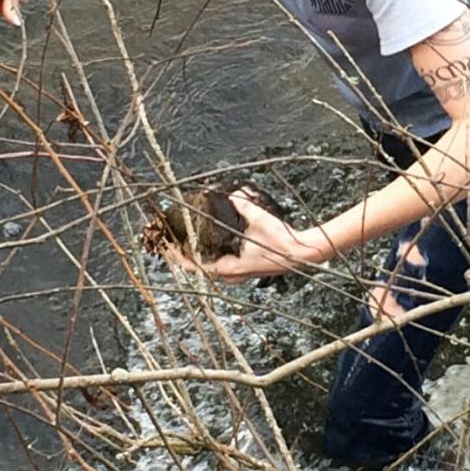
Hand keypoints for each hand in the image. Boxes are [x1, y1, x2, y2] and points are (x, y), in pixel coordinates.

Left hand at [167, 189, 321, 283]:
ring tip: (186, 242)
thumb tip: (233, 195)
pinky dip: (210, 256)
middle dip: (184, 255)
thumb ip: (244, 206)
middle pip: (199, 268)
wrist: (303, 254)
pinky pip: (221, 266)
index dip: (178, 257)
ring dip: (197, 256)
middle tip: (172, 241)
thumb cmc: (283, 243)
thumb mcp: (261, 221)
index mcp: (231, 268)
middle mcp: (232, 275)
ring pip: (209, 268)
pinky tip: (209, 245)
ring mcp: (239, 275)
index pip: (195, 267)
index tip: (166, 247)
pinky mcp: (245, 270)